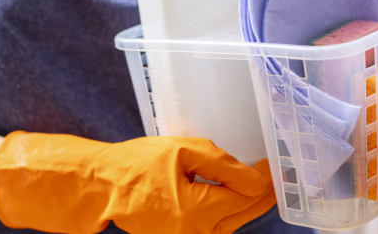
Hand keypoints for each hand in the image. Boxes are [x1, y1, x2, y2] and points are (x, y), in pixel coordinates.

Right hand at [0, 132, 274, 233]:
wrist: (104, 187)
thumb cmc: (138, 165)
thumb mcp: (183, 151)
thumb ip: (223, 164)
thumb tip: (255, 179)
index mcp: (197, 211)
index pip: (246, 197)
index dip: (264, 180)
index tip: (274, 164)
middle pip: (244, 214)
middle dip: (261, 193)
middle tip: (274, 173)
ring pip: (232, 222)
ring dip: (247, 203)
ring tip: (260, 182)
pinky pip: (217, 226)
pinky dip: (229, 211)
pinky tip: (236, 195)